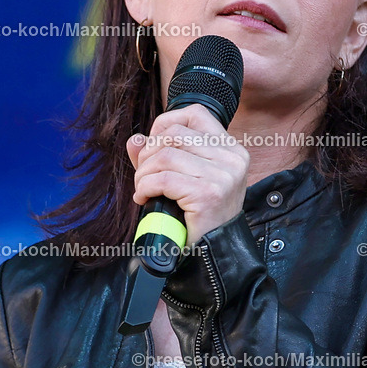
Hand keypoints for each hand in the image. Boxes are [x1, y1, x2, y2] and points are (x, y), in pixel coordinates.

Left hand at [126, 104, 249, 244]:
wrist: (214, 253)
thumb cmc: (200, 217)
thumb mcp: (184, 178)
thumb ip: (159, 155)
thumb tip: (135, 140)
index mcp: (231, 150)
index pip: (195, 114)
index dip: (165, 125)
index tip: (154, 148)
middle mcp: (232, 158)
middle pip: (174, 133)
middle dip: (148, 154)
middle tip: (144, 176)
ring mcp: (223, 175)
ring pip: (165, 155)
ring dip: (144, 174)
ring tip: (144, 189)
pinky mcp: (208, 193)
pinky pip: (163, 179)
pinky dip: (145, 187)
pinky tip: (145, 199)